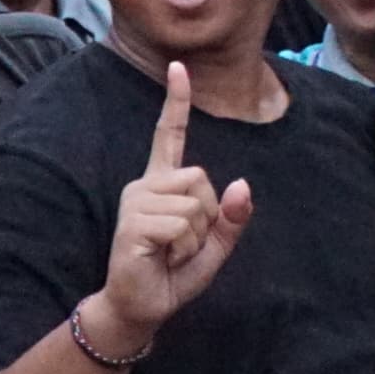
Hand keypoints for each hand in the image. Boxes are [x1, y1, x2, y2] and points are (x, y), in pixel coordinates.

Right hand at [91, 65, 253, 348]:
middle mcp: (145, 185)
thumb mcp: (214, 246)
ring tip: (172, 252)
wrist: (142, 307)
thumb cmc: (174, 274)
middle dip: (207, 216)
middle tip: (183, 244)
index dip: (175, 101)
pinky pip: (182, 225)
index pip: (169, 134)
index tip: (178, 66)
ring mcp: (136, 202)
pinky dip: (184, 247)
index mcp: (163, 184)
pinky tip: (163, 258)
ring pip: (195, 204)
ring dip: (196, 236)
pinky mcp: (133, 224)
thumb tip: (242, 184)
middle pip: (201, 177)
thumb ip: (231, 218)